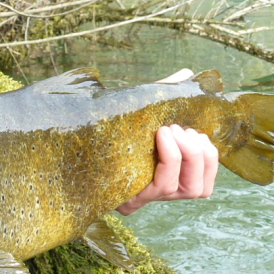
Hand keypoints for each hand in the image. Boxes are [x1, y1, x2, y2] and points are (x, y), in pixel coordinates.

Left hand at [116, 69, 218, 214]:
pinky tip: (160, 136)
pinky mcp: (129, 200)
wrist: (65, 139)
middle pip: (200, 189)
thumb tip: (186, 73)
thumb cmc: (107, 125)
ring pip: (189, 190)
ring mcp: (145, 199)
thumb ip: (162, 96)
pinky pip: (163, 186)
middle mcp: (159, 195)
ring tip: (168, 129)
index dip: (209, 159)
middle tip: (177, 127)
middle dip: (198, 153)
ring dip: (187, 155)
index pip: (204, 184)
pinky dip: (170, 158)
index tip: (194, 131)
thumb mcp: (138, 113)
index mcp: (166, 179)